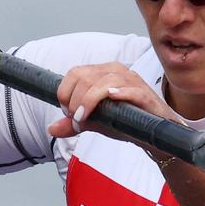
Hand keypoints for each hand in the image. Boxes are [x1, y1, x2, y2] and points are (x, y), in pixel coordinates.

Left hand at [49, 62, 181, 141]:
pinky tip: (111, 99)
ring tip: (83, 118)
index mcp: (102, 73)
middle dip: (74, 100)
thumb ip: (73, 123)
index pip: (75, 72)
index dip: (65, 92)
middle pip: (85, 76)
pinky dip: (119, 93)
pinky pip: (131, 90)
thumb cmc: (126, 122)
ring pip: (104, 81)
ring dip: (89, 101)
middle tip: (76, 118)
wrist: (153, 134)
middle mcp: (116, 72)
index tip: (68, 112)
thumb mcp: (95, 122)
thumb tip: (51, 129)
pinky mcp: (145, 95)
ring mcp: (132, 81)